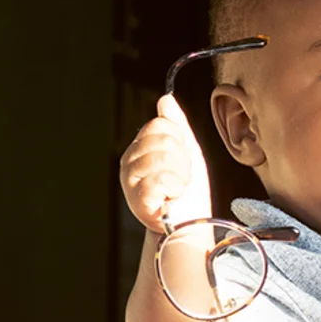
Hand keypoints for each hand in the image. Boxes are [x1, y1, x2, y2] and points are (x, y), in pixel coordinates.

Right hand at [120, 94, 211, 232]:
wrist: (191, 222)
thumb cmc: (188, 190)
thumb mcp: (187, 151)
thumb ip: (176, 125)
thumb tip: (165, 99)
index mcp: (139, 147)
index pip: (161, 125)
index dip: (180, 142)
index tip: (182, 160)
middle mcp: (129, 161)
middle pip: (163, 139)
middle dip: (182, 159)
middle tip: (180, 177)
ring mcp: (129, 180)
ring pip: (163, 157)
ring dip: (181, 175)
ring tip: (177, 188)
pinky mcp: (136, 198)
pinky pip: (162, 178)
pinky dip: (176, 188)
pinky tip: (171, 197)